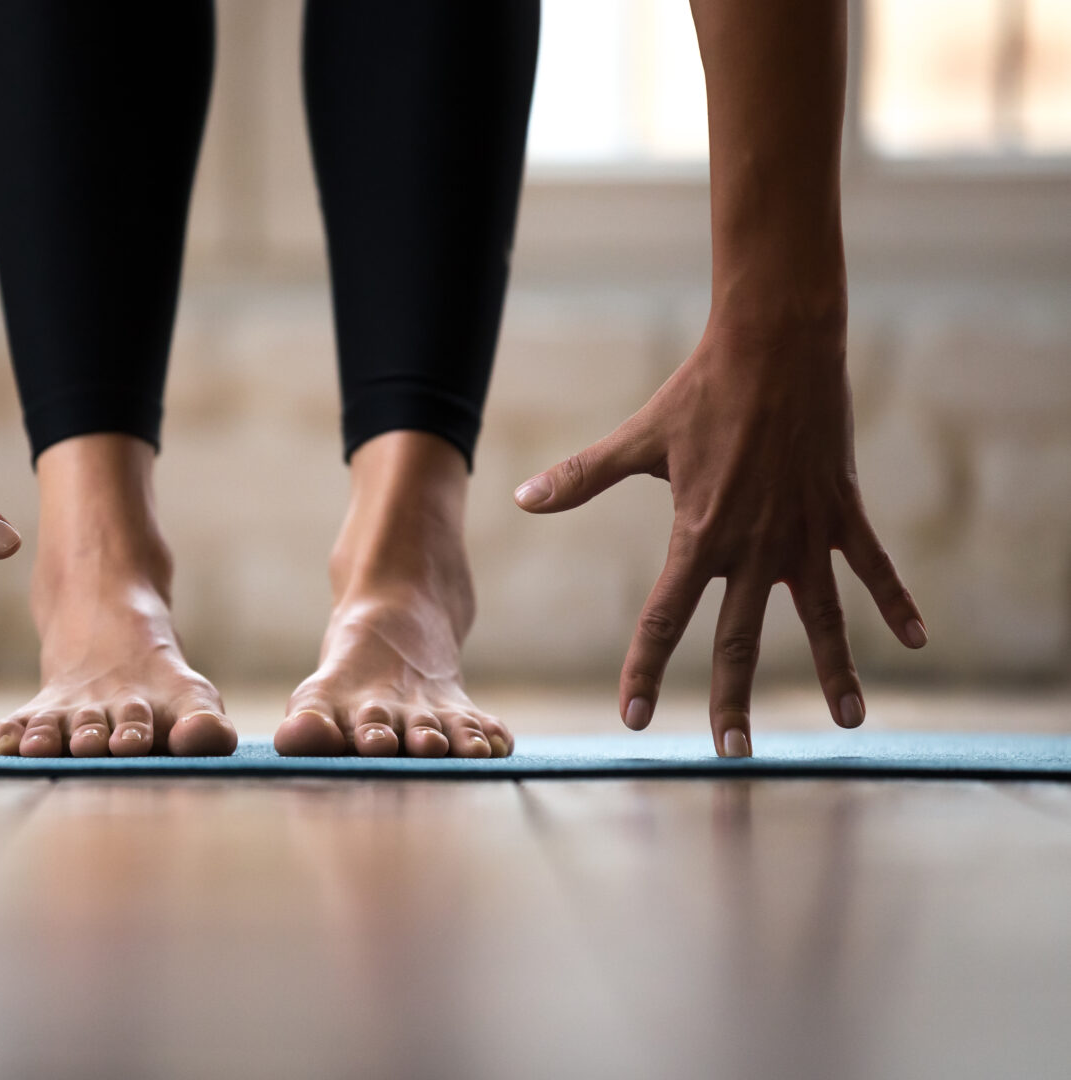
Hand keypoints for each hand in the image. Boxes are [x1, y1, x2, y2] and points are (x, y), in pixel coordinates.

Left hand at [514, 320, 925, 756]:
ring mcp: (805, 532)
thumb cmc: (701, 390)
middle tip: (731, 753)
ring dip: (832, 670)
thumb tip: (522, 499)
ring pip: (820, 618)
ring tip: (848, 722)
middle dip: (732, 699)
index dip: (646, 670)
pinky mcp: (842, 510)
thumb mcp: (638, 438)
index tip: (635, 719)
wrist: (776, 343)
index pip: (663, 619)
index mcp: (698, 534)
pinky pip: (873, 567)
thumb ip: (582, 477)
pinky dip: (894, 601)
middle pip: (739, 639)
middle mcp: (754, 545)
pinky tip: (915, 640)